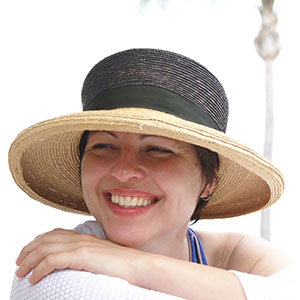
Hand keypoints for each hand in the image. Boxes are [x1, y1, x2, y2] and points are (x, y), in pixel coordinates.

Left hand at [15, 228, 142, 284]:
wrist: (136, 265)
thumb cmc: (120, 264)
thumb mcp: (99, 256)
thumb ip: (86, 255)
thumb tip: (74, 263)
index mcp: (84, 237)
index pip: (54, 233)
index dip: (38, 241)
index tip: (28, 253)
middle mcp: (80, 238)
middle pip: (46, 239)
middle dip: (28, 251)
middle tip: (19, 264)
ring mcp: (81, 245)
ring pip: (45, 249)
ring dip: (29, 261)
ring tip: (21, 273)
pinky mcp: (82, 255)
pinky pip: (52, 260)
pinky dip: (39, 269)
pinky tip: (34, 278)